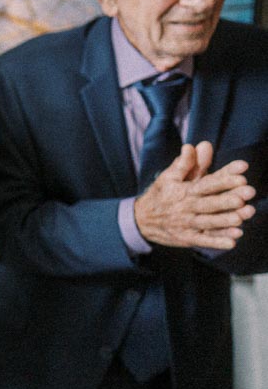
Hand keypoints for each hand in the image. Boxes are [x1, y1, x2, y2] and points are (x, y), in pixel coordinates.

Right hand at [134, 142, 255, 250]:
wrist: (140, 220)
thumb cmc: (161, 195)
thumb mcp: (169, 177)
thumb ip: (186, 163)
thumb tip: (196, 145)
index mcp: (184, 190)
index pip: (206, 183)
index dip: (223, 178)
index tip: (242, 172)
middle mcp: (186, 206)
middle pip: (209, 203)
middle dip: (228, 198)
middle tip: (248, 192)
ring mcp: (186, 224)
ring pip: (207, 222)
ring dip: (225, 221)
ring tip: (242, 217)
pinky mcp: (186, 238)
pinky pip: (202, 241)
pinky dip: (216, 242)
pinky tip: (232, 242)